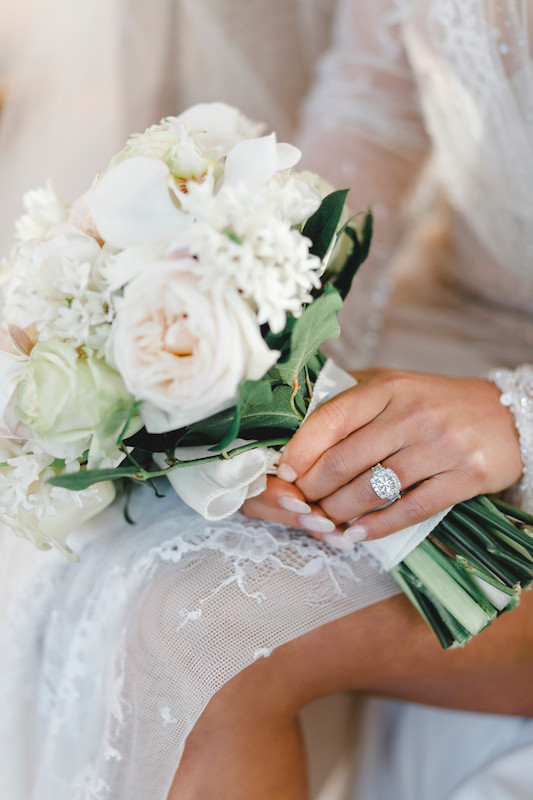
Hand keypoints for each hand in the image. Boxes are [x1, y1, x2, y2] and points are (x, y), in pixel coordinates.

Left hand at [242, 369, 522, 544]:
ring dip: (337, 513)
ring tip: (322, 521)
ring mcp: (441, 445)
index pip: (331, 419)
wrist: (507, 415)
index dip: (300, 450)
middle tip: (299, 504)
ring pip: (372, 489)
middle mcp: (413, 413)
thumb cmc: (435, 402)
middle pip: (345, 460)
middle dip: (312, 490)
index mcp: (388, 387)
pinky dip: (376, 527)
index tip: (284, 472)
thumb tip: (294, 425)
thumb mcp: (394, 386)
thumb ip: (350, 400)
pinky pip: (410, 510)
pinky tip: (355, 534)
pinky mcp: (465, 476)